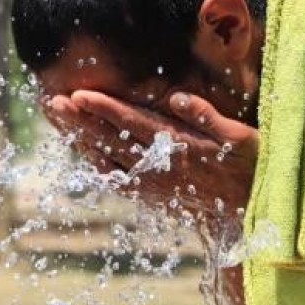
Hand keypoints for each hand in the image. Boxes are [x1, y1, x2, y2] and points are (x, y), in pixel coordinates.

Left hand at [43, 90, 257, 217]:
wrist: (252, 209)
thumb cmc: (250, 165)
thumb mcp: (239, 136)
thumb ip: (207, 116)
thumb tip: (178, 97)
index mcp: (179, 146)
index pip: (134, 124)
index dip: (104, 109)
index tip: (78, 95)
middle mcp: (161, 166)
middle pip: (112, 140)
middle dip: (81, 120)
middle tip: (52, 103)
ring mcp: (155, 183)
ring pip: (109, 159)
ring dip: (81, 139)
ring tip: (59, 120)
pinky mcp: (155, 194)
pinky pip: (119, 181)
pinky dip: (97, 167)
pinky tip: (82, 154)